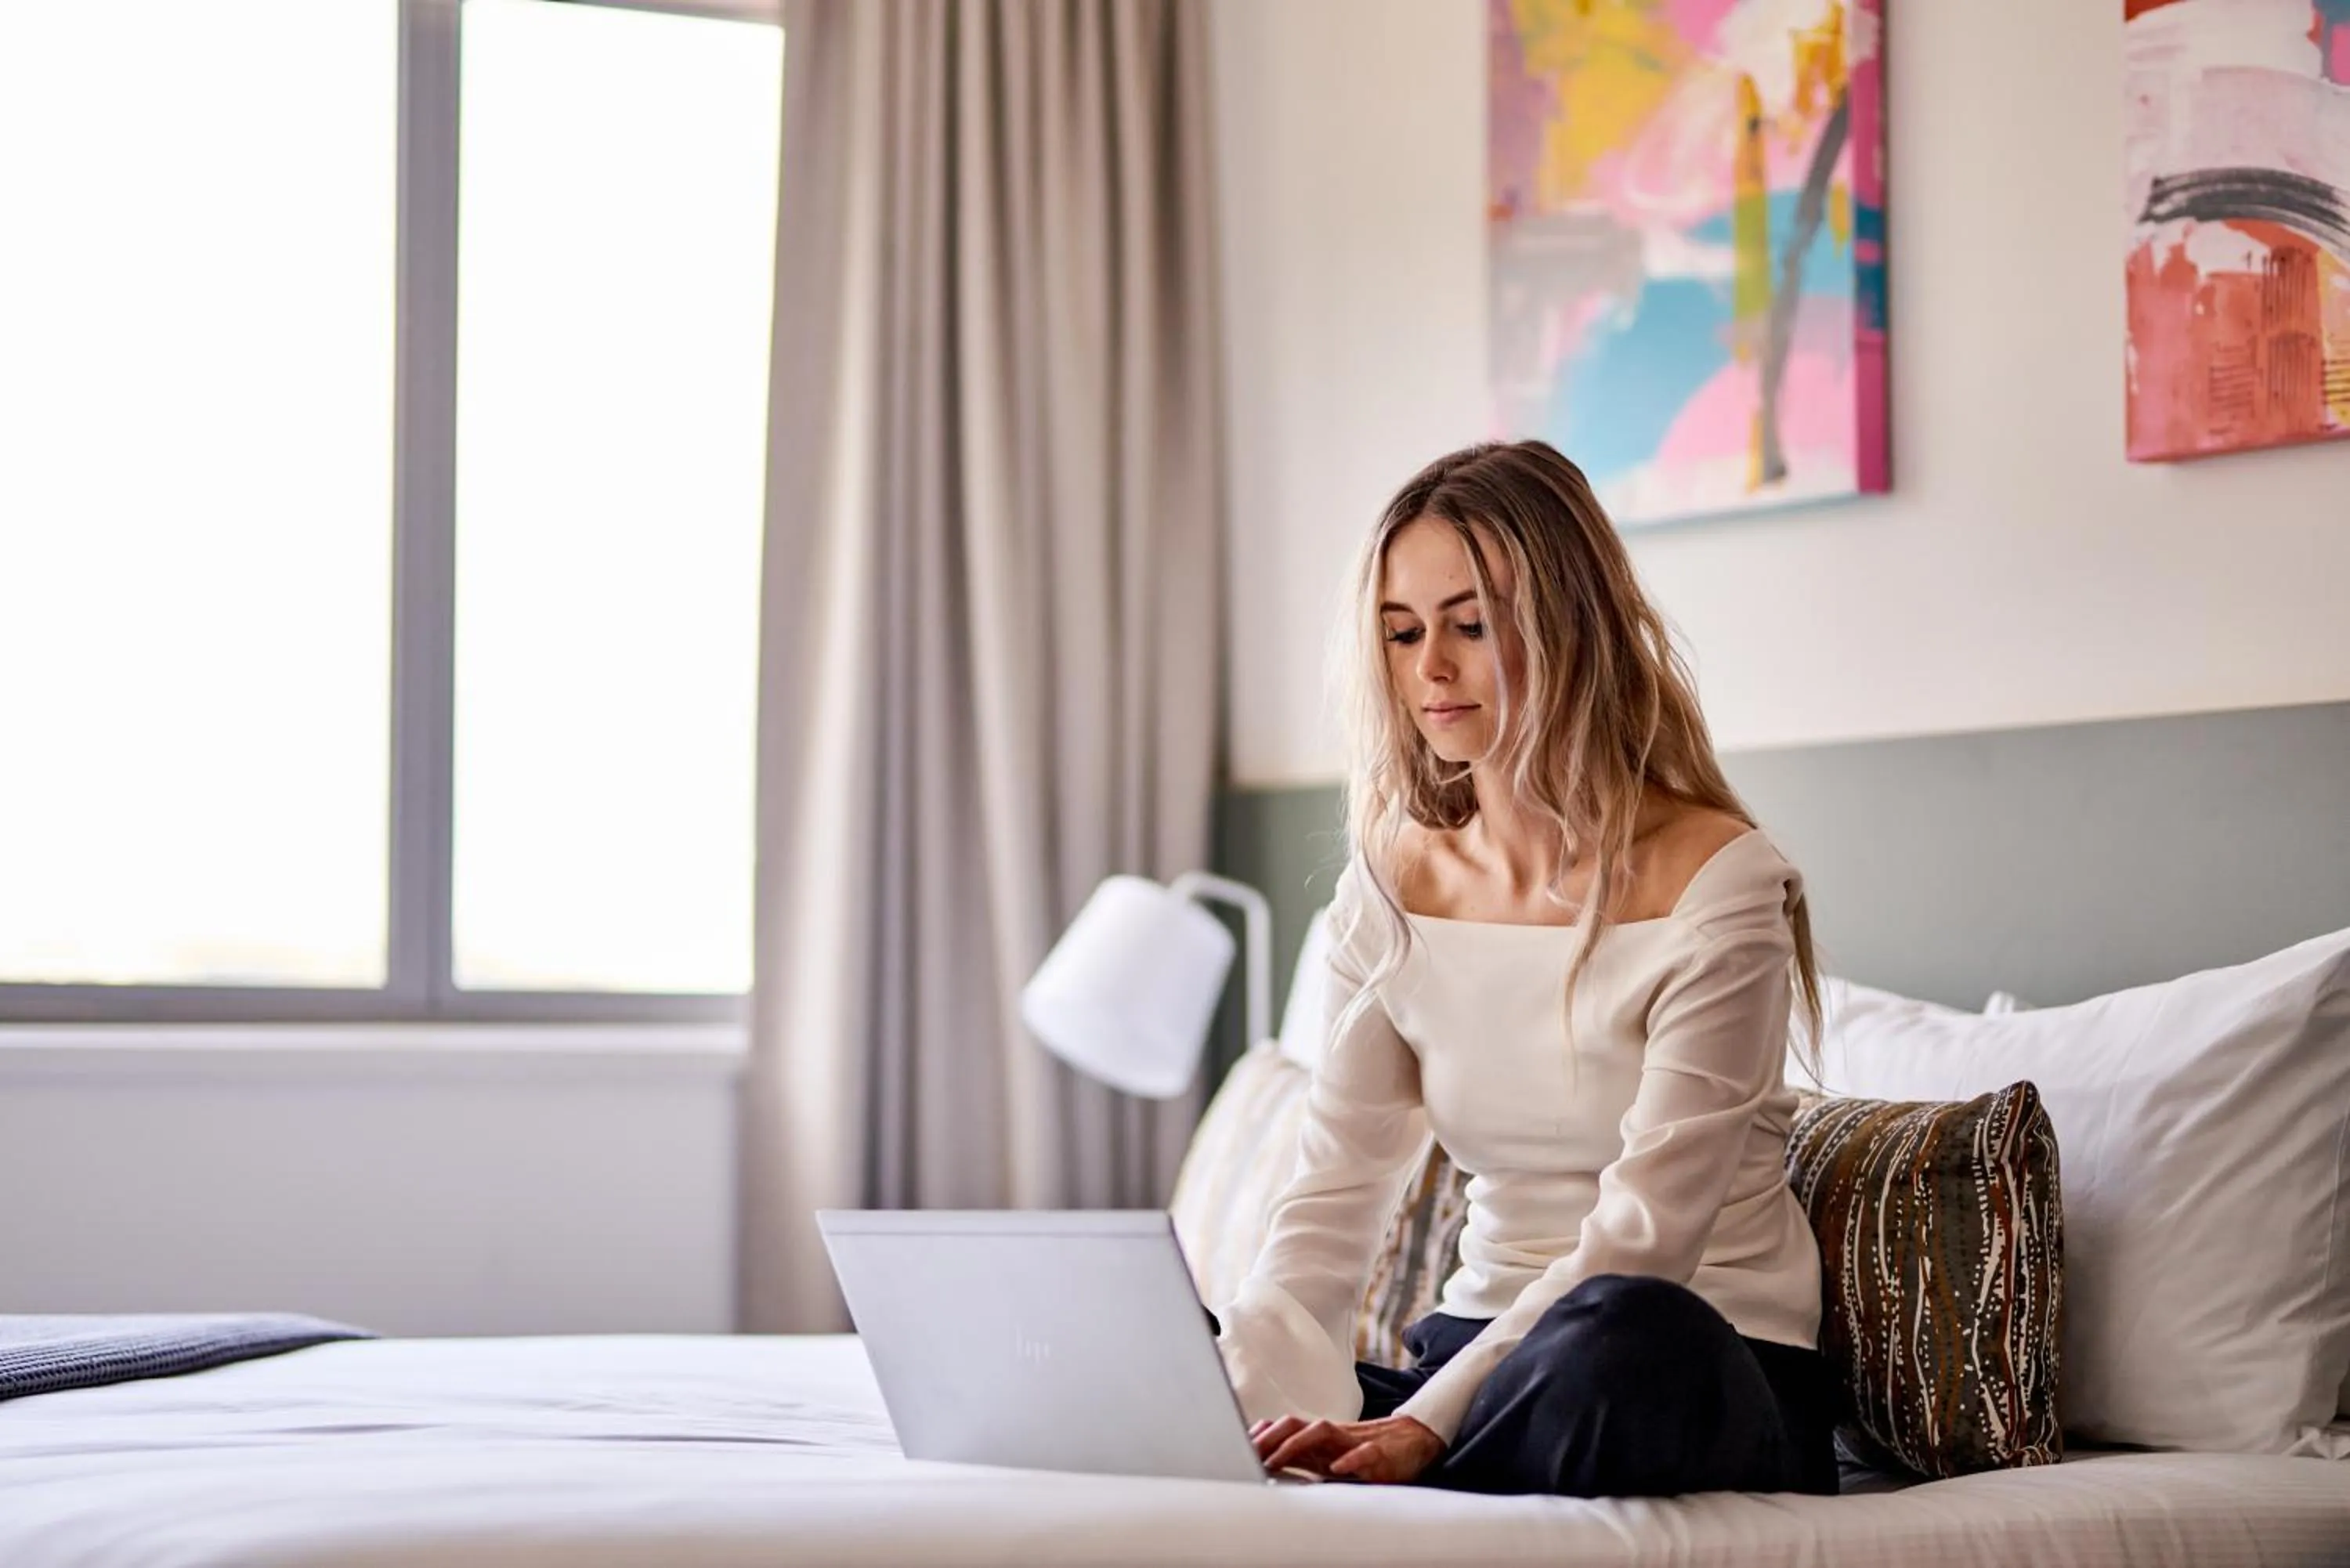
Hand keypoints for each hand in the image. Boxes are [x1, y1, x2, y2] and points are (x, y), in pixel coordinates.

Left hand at [1250, 1413, 1445, 1483]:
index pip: (1284, 1428)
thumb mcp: (1330, 1457)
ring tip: (1276, 1459)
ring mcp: (1354, 1441)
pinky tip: (1337, 1468)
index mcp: (1319, 1439)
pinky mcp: (1379, 1454)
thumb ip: (1301, 1458)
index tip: (1235, 1447)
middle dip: (1269, 1437)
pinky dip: (1349, 1459)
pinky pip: (1363, 1453)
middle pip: (1295, 1424)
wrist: (1414, 1440)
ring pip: (1322, 1432)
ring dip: (1296, 1444)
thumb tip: (1264, 1463)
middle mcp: (1332, 1436)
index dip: (1260, 1435)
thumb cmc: (1366, 1452)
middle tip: (1248, 1455)